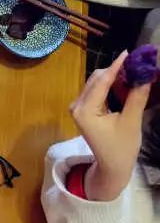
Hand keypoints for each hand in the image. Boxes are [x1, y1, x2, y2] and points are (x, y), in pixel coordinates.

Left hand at [70, 52, 150, 200]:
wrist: (111, 168)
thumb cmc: (121, 149)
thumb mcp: (131, 123)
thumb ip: (136, 98)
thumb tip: (145, 75)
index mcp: (85, 110)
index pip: (101, 82)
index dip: (116, 66)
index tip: (129, 53)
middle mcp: (77, 105)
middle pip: (97, 79)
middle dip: (116, 70)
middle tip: (136, 63)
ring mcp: (78, 106)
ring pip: (96, 83)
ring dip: (113, 77)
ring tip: (133, 71)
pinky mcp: (83, 108)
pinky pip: (96, 90)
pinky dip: (109, 85)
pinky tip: (124, 83)